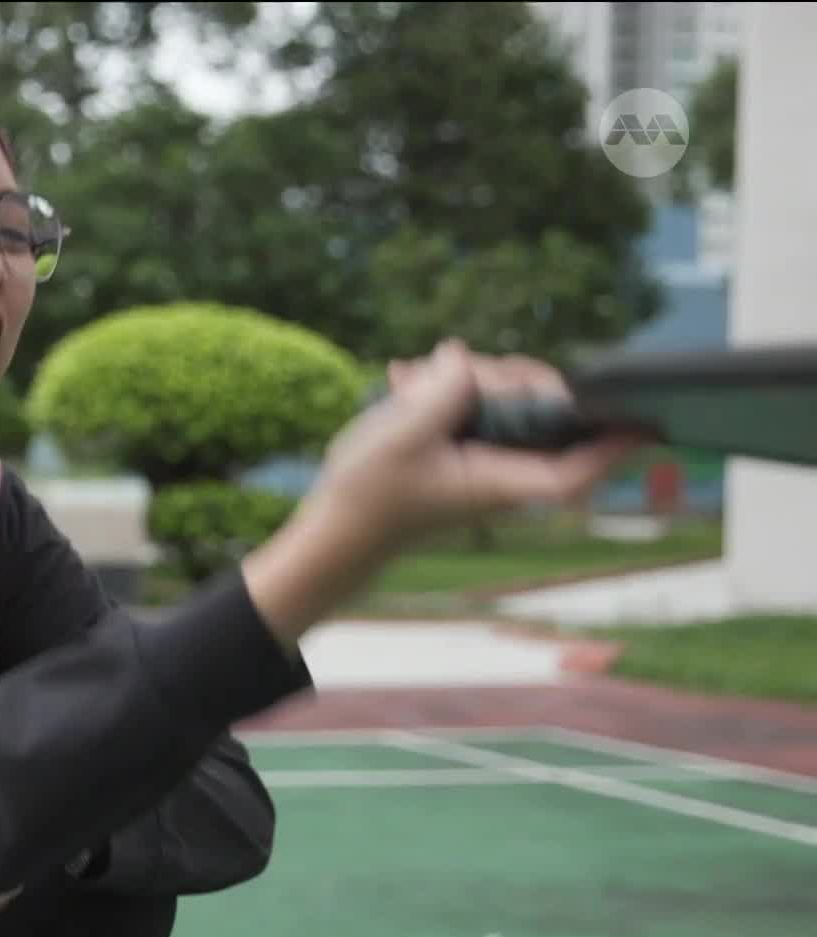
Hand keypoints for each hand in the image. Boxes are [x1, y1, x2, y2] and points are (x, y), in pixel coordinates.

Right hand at [317, 339, 644, 543]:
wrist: (336, 528)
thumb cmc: (369, 495)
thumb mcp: (401, 435)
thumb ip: (444, 393)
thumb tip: (466, 359)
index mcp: (501, 481)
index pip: (576, 469)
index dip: (615, 444)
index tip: (650, 418)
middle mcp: (503, 471)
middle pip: (544, 412)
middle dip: (513, 377)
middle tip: (458, 367)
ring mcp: (485, 459)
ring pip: (509, 401)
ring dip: (468, 378)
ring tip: (411, 378)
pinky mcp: (466, 448)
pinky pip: (477, 405)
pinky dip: (448, 388)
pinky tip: (406, 380)